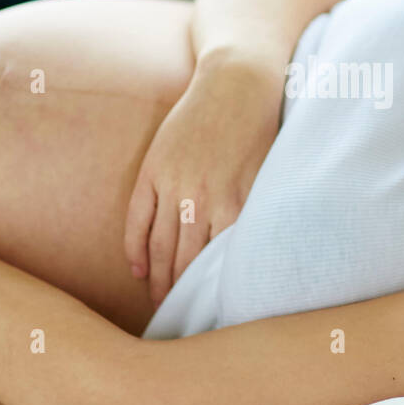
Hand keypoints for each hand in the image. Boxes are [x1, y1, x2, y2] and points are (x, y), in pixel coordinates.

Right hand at [124, 52, 282, 306]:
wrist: (238, 82)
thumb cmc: (262, 131)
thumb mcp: (268, 177)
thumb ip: (255, 216)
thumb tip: (251, 259)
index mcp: (236, 205)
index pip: (218, 264)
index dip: (212, 293)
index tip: (212, 317)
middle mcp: (202, 199)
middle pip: (185, 262)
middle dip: (181, 296)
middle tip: (180, 322)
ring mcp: (173, 184)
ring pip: (160, 246)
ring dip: (158, 279)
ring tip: (159, 304)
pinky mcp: (153, 169)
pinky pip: (137, 218)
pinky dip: (135, 247)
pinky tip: (138, 270)